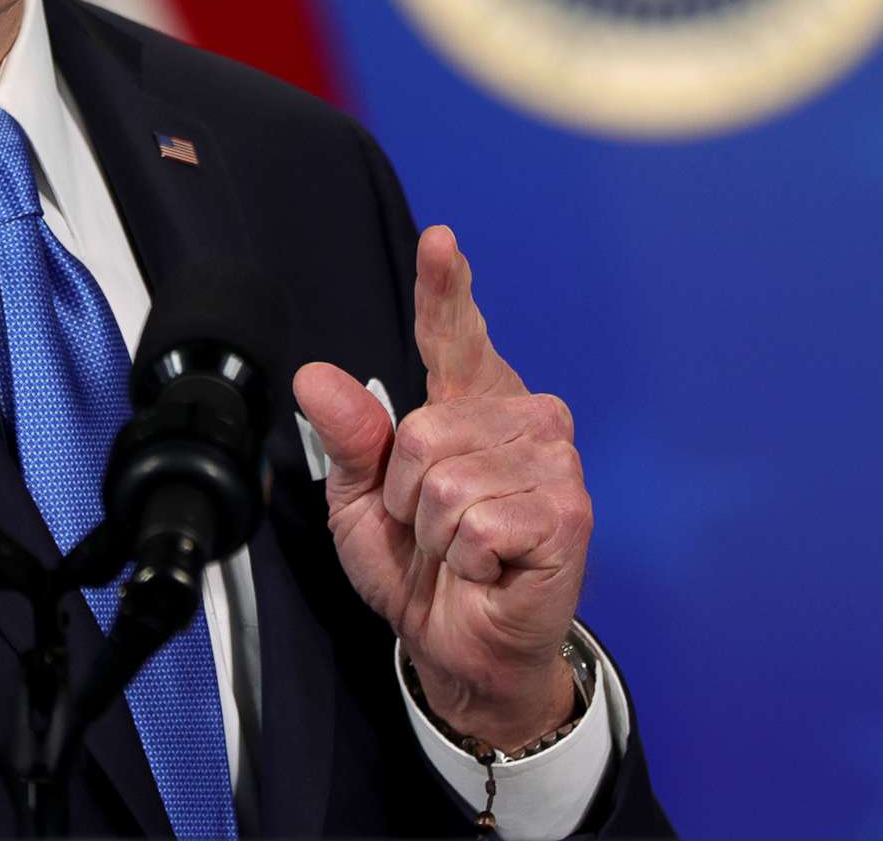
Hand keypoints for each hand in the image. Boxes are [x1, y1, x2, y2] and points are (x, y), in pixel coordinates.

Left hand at [294, 225, 589, 750]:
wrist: (459, 642)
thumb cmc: (418, 564)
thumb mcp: (359, 500)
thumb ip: (348, 437)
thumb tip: (316, 378)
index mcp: (469, 401)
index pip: (453, 333)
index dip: (444, 287)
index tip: (440, 241)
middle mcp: (522, 416)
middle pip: (421, 431)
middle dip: (404, 494)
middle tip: (432, 526)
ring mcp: (552, 461)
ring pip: (445, 481)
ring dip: (434, 531)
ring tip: (462, 548)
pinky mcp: (567, 513)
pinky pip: (476, 524)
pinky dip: (465, 558)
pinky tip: (489, 569)